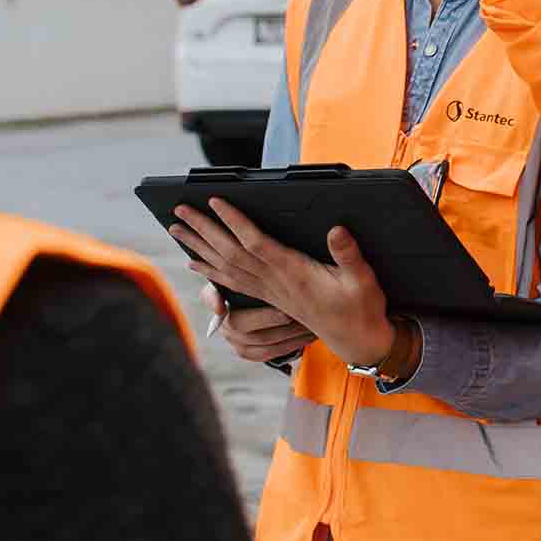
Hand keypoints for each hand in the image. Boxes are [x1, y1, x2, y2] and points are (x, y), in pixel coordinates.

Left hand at [169, 200, 394, 366]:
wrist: (355, 339)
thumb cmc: (360, 307)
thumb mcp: (363, 279)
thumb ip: (349, 255)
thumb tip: (337, 229)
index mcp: (294, 273)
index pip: (256, 244)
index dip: (234, 222)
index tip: (214, 201)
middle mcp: (274, 282)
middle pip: (230, 253)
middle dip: (203, 230)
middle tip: (178, 211)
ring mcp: (268, 291)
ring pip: (225, 267)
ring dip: (199, 247)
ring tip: (176, 230)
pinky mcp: (269, 296)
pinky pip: (231, 282)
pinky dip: (209, 270)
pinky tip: (194, 262)